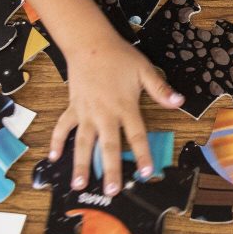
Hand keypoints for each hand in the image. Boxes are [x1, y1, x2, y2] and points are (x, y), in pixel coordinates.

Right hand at [48, 33, 184, 194]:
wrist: (89, 43)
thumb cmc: (119, 56)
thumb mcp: (145, 70)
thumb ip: (161, 89)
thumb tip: (179, 101)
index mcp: (124, 107)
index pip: (136, 136)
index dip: (142, 155)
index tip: (145, 172)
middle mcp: (104, 114)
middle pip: (108, 146)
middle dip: (110, 170)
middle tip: (112, 191)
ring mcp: (85, 113)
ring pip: (82, 142)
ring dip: (80, 163)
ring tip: (78, 184)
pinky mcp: (73, 108)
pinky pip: (63, 127)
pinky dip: (56, 142)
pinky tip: (53, 158)